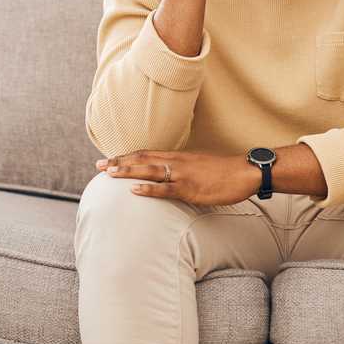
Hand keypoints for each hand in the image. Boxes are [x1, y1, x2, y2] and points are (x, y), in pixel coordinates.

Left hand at [95, 150, 258, 206]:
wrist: (245, 172)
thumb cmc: (223, 171)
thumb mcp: (198, 165)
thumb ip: (181, 169)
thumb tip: (168, 175)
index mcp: (177, 157)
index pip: (146, 153)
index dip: (126, 156)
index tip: (109, 159)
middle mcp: (176, 162)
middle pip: (142, 159)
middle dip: (119, 162)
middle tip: (99, 166)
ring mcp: (182, 174)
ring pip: (149, 170)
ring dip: (127, 171)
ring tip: (109, 173)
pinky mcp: (190, 188)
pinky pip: (166, 188)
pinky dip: (148, 188)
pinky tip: (134, 189)